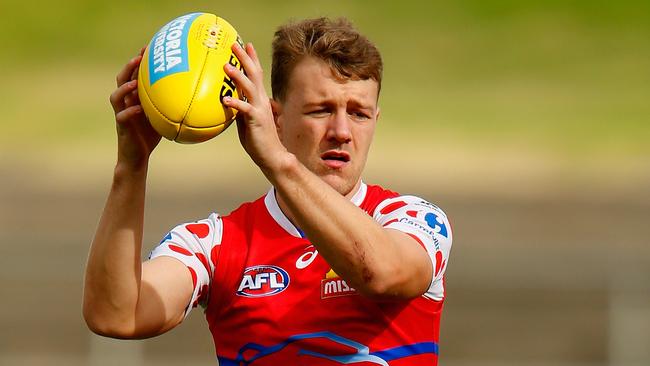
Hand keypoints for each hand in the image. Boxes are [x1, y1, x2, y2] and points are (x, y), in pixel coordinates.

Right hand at [109, 47, 160, 168]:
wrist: (137, 157)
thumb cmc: (151, 136)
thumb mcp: (164, 116)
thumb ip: (172, 105)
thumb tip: (197, 95)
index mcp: (134, 98)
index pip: (134, 75)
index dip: (139, 61)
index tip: (149, 47)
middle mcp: (126, 103)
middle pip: (122, 79)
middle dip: (130, 66)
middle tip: (140, 56)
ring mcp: (121, 114)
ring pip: (116, 96)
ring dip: (125, 87)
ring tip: (134, 81)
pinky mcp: (122, 128)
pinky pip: (122, 117)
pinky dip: (129, 111)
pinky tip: (137, 108)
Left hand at [222, 43, 288, 172]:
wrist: (273, 156)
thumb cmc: (259, 140)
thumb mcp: (247, 121)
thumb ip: (240, 109)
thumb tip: (229, 101)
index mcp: (260, 100)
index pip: (256, 75)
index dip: (251, 59)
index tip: (245, 45)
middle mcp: (261, 101)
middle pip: (254, 75)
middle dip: (245, 59)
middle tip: (235, 45)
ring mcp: (260, 110)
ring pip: (249, 89)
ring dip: (238, 76)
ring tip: (227, 66)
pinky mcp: (257, 121)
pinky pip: (245, 110)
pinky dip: (235, 103)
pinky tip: (225, 99)